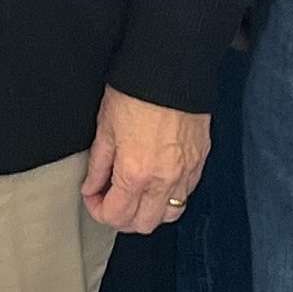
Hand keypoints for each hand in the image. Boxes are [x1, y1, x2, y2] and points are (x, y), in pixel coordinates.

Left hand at [81, 87, 209, 234]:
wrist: (172, 67)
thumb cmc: (136, 91)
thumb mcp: (106, 126)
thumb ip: (99, 164)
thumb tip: (92, 186)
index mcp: (135, 173)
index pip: (116, 216)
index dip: (98, 210)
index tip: (92, 195)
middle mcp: (163, 180)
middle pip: (143, 224)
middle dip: (123, 217)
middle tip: (112, 198)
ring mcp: (186, 172)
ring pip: (169, 214)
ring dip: (150, 211)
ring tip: (137, 193)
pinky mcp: (200, 160)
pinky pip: (187, 193)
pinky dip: (170, 195)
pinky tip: (158, 180)